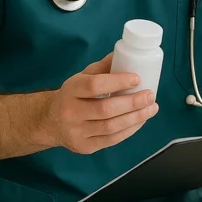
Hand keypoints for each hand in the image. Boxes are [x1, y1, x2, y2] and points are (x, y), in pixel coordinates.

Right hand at [42, 52, 158, 153]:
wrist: (49, 121)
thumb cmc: (73, 95)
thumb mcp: (82, 77)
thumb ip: (103, 67)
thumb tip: (127, 54)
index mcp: (71, 90)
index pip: (94, 86)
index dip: (118, 82)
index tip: (137, 78)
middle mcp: (70, 112)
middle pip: (105, 109)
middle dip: (132, 103)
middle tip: (150, 95)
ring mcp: (76, 132)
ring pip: (111, 127)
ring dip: (136, 118)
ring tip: (152, 108)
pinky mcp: (84, 147)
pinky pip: (112, 140)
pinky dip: (130, 130)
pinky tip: (141, 120)